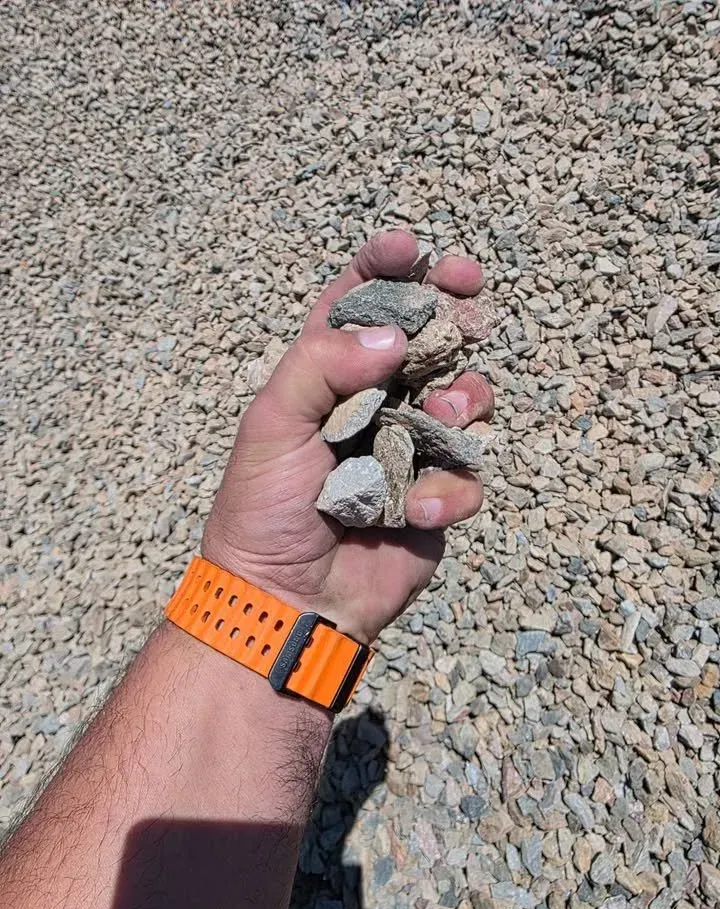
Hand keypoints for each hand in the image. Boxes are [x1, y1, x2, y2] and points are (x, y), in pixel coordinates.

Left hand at [202, 231, 494, 642]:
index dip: (387, 268)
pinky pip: (466, 477)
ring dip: (463, 400)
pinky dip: (449, 491)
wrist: (288, 598)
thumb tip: (393, 338)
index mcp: (328, 377)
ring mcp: (411, 448)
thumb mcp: (273, 424)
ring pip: (465, 399)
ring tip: (441, 419)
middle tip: (470, 290)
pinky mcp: (435, 496)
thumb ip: (322, 365)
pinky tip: (416, 511)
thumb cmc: (266, 509)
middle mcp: (375, 404)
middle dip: (451, 309)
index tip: (411, 247)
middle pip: (427, 338)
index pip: (359, 305)